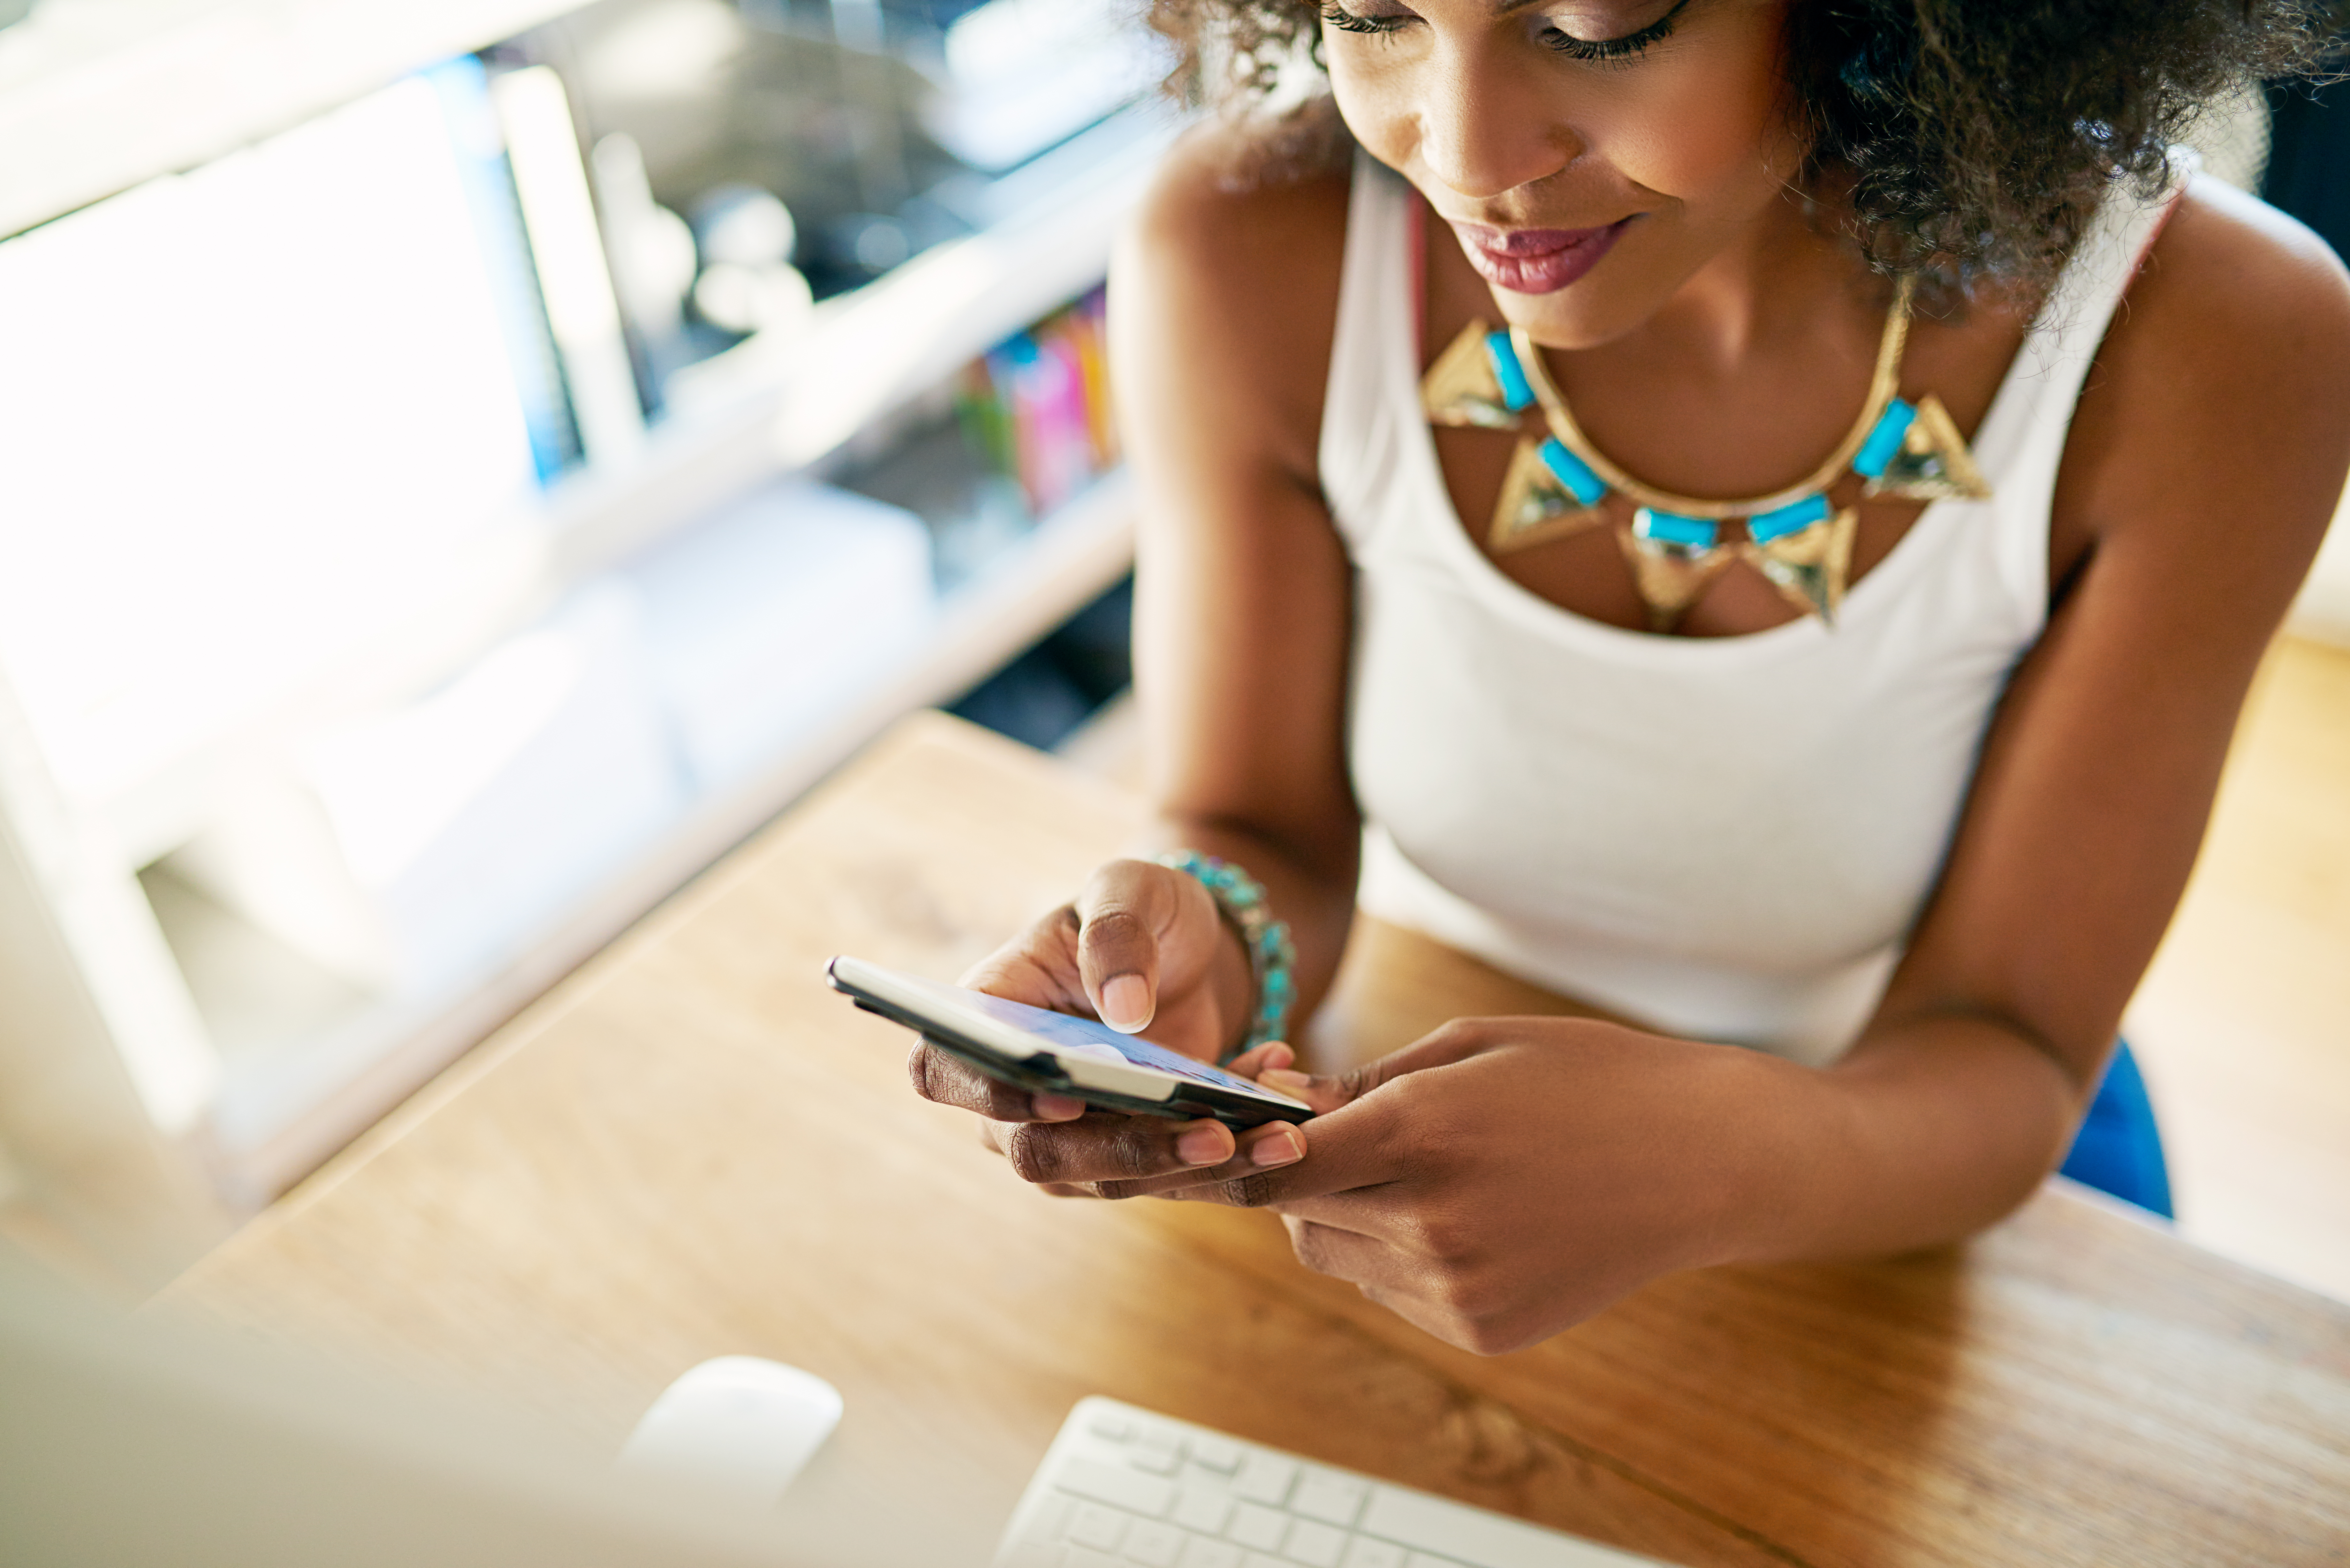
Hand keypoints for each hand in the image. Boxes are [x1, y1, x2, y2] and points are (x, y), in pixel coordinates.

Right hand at [907, 857, 1306, 1195]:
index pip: (946, 1072)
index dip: (994, 1092)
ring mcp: (1069, 1138)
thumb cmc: (1139, 909)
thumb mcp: (1131, 888)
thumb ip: (1118, 932)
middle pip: (1038, 1152)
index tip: (1066, 1093)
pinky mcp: (1132, 1159)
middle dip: (1127, 1150)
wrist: (1191, 949)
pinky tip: (1283, 1108)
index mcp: (986, 1018)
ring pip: (1115, 1180)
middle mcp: (1011, 1095)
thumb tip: (1122, 1012)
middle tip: (1213, 1133)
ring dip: (1197, 1165)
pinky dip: (1236, 1151)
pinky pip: (1176, 1176)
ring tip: (1278, 1133)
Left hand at [1159, 1016, 1803, 1353]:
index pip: (1272, 1165)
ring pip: (1335, 1255)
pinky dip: (1399, 1255)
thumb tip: (1286, 1111)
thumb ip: (1368, 1084)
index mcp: (1422, 1134)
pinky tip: (1468, 1216)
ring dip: (1346, 1215)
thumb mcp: (1471, 1047)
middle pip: (1293, 1214)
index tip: (1222, 1135)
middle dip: (1296, 1175)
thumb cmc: (1588, 1079)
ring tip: (1425, 1171)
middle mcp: (1430, 1222)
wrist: (1705, 1161)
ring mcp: (1457, 1287)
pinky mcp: (1481, 1331)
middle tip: (1340, 1136)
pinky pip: (1392, 1291)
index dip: (1234, 1151)